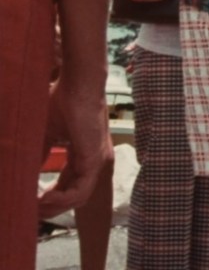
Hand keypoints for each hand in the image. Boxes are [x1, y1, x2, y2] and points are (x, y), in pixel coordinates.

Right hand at [38, 77, 113, 218]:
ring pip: (78, 198)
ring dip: (54, 207)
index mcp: (82, 154)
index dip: (49, 199)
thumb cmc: (61, 102)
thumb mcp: (45, 134)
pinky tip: (43, 199)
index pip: (68, 185)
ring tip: (34, 208)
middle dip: (50, 209)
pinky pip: (81, 191)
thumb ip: (39, 154)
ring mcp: (96, 160)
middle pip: (73, 196)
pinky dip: (62, 200)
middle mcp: (92, 160)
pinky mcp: (95, 159)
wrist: (77, 84)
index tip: (29, 204)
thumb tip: (23, 173)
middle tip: (29, 212)